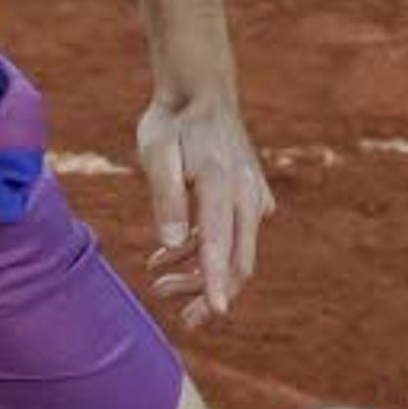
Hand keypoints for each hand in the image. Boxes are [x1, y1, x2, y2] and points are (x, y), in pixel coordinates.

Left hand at [136, 87, 273, 326]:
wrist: (201, 90)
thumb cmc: (173, 122)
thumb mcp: (156, 152)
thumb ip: (165, 197)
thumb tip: (171, 244)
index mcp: (221, 186)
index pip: (221, 247)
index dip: (217, 284)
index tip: (215, 313)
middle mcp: (245, 195)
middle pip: (238, 261)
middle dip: (211, 293)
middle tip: (182, 318)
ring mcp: (251, 196)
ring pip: (237, 253)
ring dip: (201, 273)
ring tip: (159, 281)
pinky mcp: (249, 197)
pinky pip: (234, 236)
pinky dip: (207, 252)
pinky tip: (171, 254)